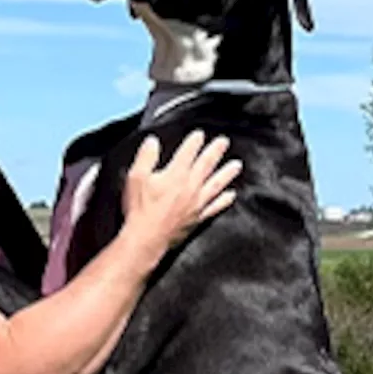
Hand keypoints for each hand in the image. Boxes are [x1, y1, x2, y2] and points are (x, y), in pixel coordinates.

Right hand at [120, 130, 240, 258]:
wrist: (146, 239)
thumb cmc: (140, 209)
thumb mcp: (136, 178)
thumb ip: (146, 157)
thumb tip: (152, 141)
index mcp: (175, 174)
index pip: (188, 152)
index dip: (194, 141)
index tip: (199, 134)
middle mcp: (190, 186)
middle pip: (206, 164)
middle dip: (215, 151)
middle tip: (224, 142)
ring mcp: (196, 203)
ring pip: (216, 184)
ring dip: (227, 173)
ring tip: (236, 165)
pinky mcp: (198, 218)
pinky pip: (215, 207)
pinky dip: (224, 200)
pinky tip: (231, 195)